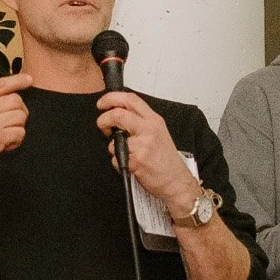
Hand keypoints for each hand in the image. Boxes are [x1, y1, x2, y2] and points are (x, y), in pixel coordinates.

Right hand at [0, 74, 32, 189]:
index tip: (29, 79)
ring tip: (9, 134)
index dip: (17, 80)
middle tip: (15, 120)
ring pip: (20, 116)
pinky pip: (19, 133)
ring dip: (19, 126)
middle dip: (21, 109)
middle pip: (15, 100)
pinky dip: (17, 140)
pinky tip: (7, 146)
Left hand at [96, 91, 198, 218]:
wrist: (176, 182)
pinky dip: (119, 163)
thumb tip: (118, 116)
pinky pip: (116, 159)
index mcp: (154, 120)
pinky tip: (132, 166)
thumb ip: (140, 122)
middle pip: (118, 114)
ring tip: (128, 155)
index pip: (130, 99)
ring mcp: (142, 144)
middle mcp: (149, 129)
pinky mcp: (135, 160)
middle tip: (102, 125)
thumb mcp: (158, 133)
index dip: (111, 98)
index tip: (102, 104)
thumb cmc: (167, 161)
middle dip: (104, 119)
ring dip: (114, 149)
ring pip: (114, 141)